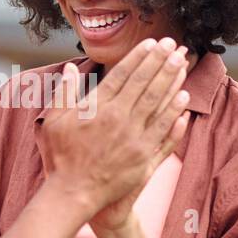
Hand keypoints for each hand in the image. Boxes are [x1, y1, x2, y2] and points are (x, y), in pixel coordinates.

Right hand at [37, 38, 190, 215]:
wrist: (73, 194)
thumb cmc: (61, 158)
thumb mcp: (53, 122)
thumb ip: (64, 92)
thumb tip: (70, 68)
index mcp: (96, 107)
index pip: (122, 75)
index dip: (139, 57)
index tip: (152, 43)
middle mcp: (117, 118)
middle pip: (144, 83)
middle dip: (160, 61)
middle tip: (174, 45)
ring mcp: (133, 138)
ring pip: (157, 102)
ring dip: (171, 80)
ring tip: (182, 63)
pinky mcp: (143, 156)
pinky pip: (163, 130)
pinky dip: (174, 113)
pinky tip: (183, 98)